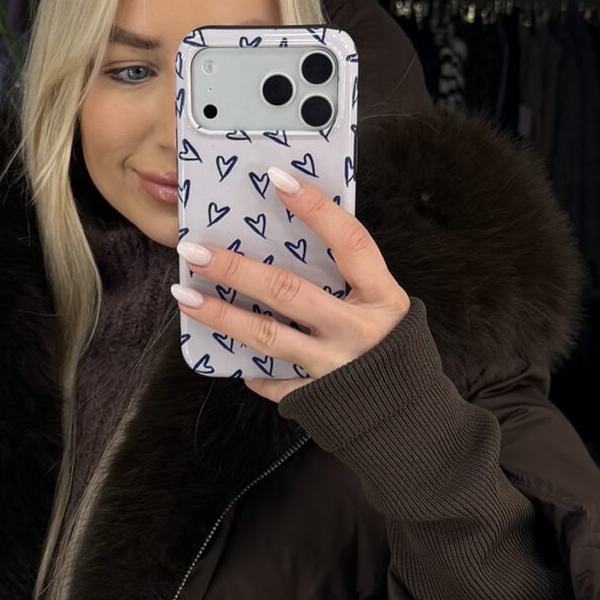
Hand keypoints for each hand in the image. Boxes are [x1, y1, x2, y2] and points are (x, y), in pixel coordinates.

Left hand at [170, 168, 410, 402]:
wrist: (413, 422)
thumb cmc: (396, 352)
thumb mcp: (386, 308)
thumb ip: (351, 280)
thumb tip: (294, 241)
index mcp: (382, 297)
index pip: (349, 241)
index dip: (316, 208)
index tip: (277, 177)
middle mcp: (357, 330)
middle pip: (289, 291)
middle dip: (237, 268)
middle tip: (195, 249)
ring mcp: (334, 366)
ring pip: (268, 336)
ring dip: (223, 315)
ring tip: (186, 295)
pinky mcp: (318, 398)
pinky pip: (275, 382)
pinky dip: (253, 371)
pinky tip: (228, 359)